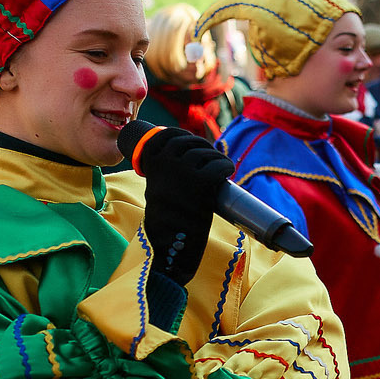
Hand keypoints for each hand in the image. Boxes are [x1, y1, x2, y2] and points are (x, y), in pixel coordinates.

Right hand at [139, 128, 234, 279]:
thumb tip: (186, 157)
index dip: (180, 135)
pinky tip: (228, 172)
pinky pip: (219, 165)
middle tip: (209, 156)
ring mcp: (184, 170)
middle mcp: (166, 162)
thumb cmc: (165, 219)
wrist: (170, 242)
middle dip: (201, 146)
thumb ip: (165, 172)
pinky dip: (226, 166)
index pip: (165, 135)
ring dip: (216, 157)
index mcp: (151, 162)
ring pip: (206, 152)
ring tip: (220, 167)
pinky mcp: (202, 182)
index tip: (188, 140)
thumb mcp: (157, 189)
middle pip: (188, 142)